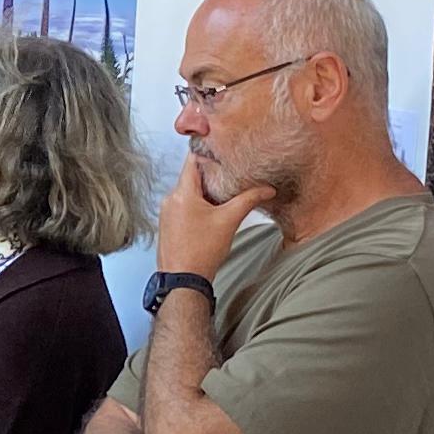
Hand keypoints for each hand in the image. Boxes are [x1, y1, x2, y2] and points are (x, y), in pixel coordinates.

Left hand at [152, 151, 267, 278]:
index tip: (223, 153)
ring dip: (205, 193)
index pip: (193, 160)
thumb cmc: (201, 253)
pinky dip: (197, 206)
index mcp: (182, 193)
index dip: (209, 154)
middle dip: (211, 177)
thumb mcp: (229, 221)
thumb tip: (267, 189)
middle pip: (192, 177)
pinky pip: (183, 206)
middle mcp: (170, 200)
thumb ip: (249, 200)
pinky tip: (211, 215)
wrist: (183, 280)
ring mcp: (166, 212)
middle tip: (230, 177)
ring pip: (188, 193)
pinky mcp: (167, 224)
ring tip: (223, 198)